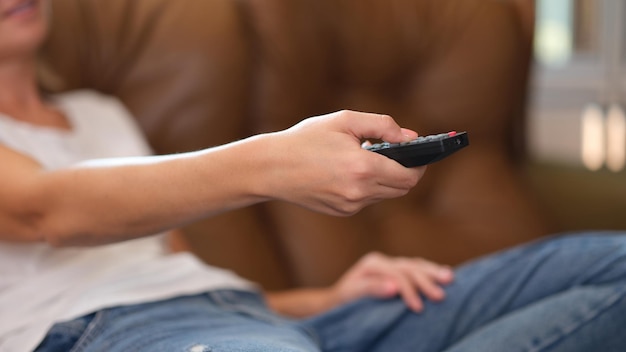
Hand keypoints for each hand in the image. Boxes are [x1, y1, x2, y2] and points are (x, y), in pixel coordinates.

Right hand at [264, 110, 425, 215]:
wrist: (272, 169)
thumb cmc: (306, 139)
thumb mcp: (345, 121)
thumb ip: (383, 125)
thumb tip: (411, 137)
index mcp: (363, 168)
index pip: (410, 176)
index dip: (420, 165)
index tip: (420, 155)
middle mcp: (360, 192)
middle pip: (402, 189)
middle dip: (406, 173)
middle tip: (397, 155)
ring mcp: (350, 206)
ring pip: (385, 196)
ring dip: (386, 180)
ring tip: (369, 160)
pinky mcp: (342, 212)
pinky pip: (367, 201)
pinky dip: (368, 188)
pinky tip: (351, 172)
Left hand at [331, 252, 453, 311]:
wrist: (336, 301)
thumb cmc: (343, 301)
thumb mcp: (352, 294)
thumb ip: (372, 288)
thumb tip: (394, 287)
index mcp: (372, 264)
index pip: (397, 274)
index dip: (409, 290)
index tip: (418, 308)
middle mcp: (382, 261)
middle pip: (409, 267)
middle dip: (427, 280)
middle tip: (441, 295)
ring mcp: (390, 264)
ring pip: (415, 265)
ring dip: (433, 272)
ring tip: (450, 278)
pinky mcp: (396, 271)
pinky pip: (416, 268)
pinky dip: (429, 272)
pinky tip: (443, 274)